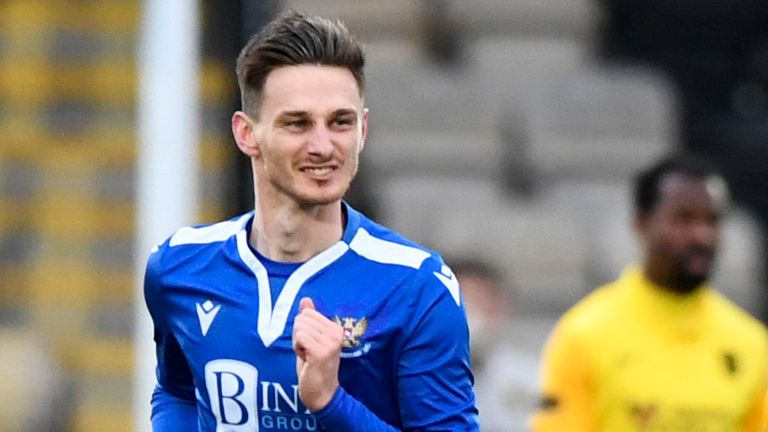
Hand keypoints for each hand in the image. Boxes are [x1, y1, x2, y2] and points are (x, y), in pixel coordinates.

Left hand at [292, 297, 343, 411]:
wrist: (322, 393)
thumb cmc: (314, 366)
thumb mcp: (312, 339)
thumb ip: (310, 319)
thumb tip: (306, 299)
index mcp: (336, 328)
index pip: (307, 313)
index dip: (302, 330)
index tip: (311, 345)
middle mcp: (336, 333)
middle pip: (301, 319)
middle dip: (299, 336)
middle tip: (309, 352)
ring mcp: (330, 342)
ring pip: (299, 327)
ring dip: (298, 344)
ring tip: (308, 356)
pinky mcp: (321, 351)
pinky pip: (300, 337)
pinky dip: (297, 348)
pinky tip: (307, 360)